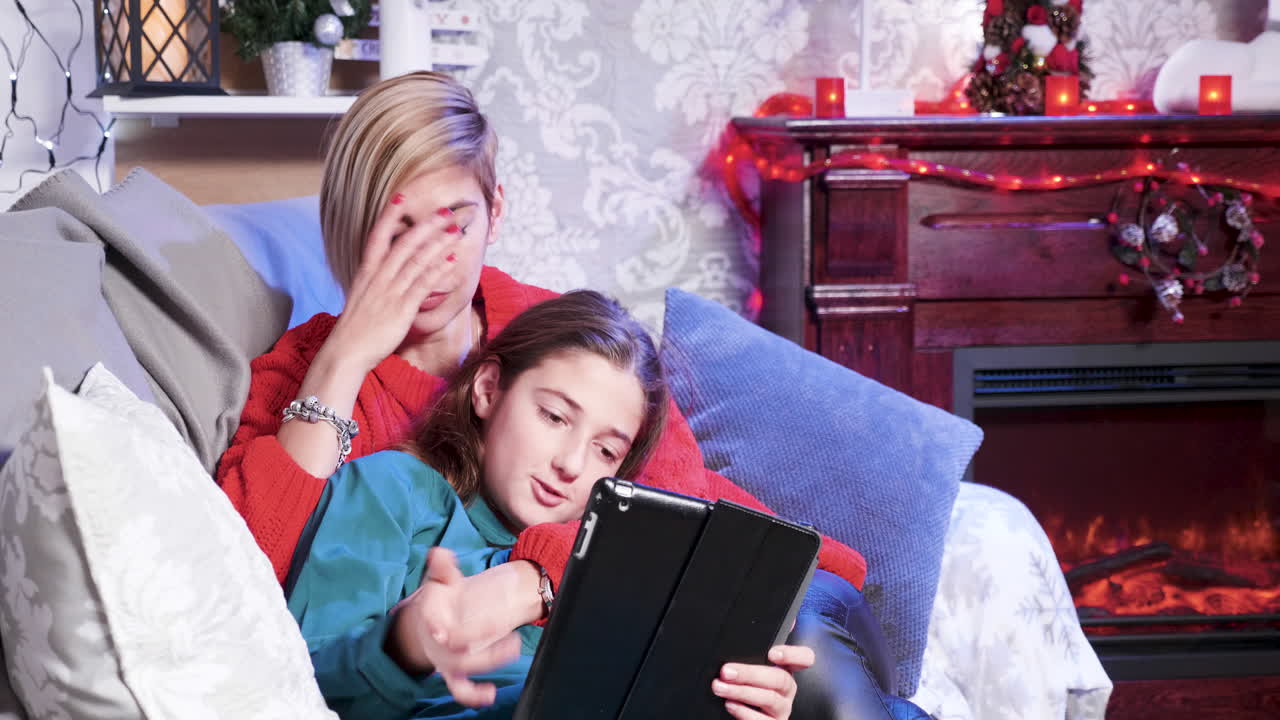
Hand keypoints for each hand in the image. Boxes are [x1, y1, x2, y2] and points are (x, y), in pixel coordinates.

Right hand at [327, 196, 463, 371]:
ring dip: (439, 242)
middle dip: (427, 225)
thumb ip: (375, 284)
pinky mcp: (401, 308)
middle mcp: (378, 277)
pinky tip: (452, 259)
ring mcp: (390, 291)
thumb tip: (386, 276)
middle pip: (404, 243)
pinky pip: (423, 283)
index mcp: (366, 273)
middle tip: (446, 211)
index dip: (390, 215)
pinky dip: (439, 269)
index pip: (377, 236)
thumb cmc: (355, 329)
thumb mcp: (362, 298)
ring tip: (456, 230)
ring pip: (417, 259)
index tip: (402, 195)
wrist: (345, 352)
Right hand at [388, 548, 522, 706]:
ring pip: (462, 670)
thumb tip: (439, 553)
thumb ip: (442, 567)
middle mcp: (437, 643)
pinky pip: (461, 690)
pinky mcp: (456, 673)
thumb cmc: (440, 599)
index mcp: (430, 616)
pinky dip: (473, 696)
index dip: (434, 625)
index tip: (441, 630)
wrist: (434, 621)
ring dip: (488, 661)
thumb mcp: (441, 580)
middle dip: (478, 639)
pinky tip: (490, 694)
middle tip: (503, 627)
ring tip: (514, 646)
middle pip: (454, 648)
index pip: (430, 620)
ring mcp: (447, 660)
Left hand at [712, 645, 814, 719]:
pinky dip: (744, 712)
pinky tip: (730, 705)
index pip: (804, 658)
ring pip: (769, 699)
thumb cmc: (747, 683)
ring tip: (719, 687)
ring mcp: (781, 709)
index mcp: (786, 669)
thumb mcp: (752, 660)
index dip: (793, 654)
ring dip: (742, 692)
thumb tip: (778, 617)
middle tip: (726, 671)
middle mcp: (787, 689)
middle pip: (780, 678)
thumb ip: (758, 643)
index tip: (772, 652)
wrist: (739, 713)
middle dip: (751, 673)